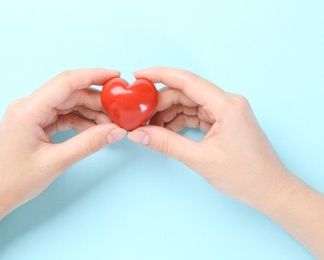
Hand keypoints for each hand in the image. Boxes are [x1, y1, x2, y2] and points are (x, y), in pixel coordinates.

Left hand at [0, 68, 126, 258]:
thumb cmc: (14, 181)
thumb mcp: (56, 162)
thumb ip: (88, 143)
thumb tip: (116, 131)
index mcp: (28, 109)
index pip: (66, 82)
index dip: (94, 76)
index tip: (116, 77)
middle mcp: (28, 106)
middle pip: (69, 92)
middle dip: (96, 99)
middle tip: (119, 110)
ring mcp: (30, 114)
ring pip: (67, 103)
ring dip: (89, 111)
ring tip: (110, 123)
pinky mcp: (34, 123)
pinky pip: (61, 115)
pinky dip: (79, 121)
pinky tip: (94, 130)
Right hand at [127, 67, 323, 256]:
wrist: (269, 189)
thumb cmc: (244, 175)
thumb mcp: (200, 160)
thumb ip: (166, 144)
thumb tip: (139, 134)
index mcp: (226, 105)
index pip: (187, 81)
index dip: (160, 75)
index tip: (138, 75)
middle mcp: (227, 102)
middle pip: (185, 92)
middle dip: (160, 102)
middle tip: (139, 115)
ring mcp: (226, 111)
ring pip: (188, 103)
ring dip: (167, 113)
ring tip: (149, 127)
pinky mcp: (223, 120)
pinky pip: (195, 114)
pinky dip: (178, 121)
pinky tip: (164, 131)